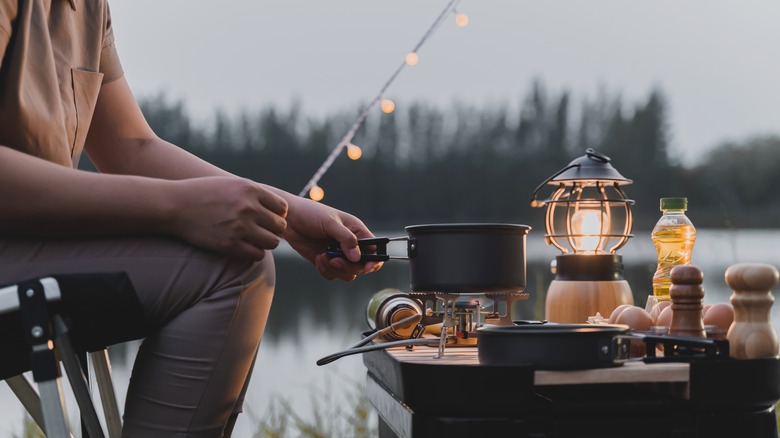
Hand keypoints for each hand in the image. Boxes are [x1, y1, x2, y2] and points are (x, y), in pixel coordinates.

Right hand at [169, 177, 287, 259]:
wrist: (174, 205)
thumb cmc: (203, 193)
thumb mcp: (231, 184)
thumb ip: (255, 194)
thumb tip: (281, 210)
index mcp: (250, 189)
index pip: (282, 208)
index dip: (277, 215)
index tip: (267, 218)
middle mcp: (248, 207)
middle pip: (280, 226)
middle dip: (273, 230)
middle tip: (260, 231)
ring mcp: (239, 227)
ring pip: (272, 242)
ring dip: (265, 243)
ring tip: (254, 239)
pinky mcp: (229, 244)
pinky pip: (257, 255)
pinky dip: (254, 253)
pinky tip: (245, 247)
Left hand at [282, 195, 382, 280]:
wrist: (289, 219)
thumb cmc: (311, 213)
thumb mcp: (330, 222)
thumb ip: (346, 239)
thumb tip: (357, 258)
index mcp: (357, 232)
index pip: (374, 250)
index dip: (374, 260)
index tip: (366, 266)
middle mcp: (350, 245)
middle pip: (361, 266)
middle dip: (349, 267)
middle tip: (335, 260)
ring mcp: (338, 254)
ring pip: (347, 273)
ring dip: (336, 269)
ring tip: (322, 257)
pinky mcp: (325, 261)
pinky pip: (332, 275)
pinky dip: (325, 270)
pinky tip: (317, 258)